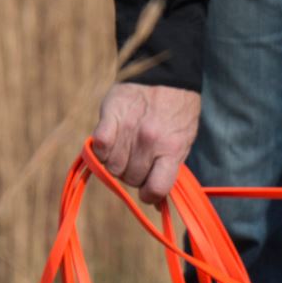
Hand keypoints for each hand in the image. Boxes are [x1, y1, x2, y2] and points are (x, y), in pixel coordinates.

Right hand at [91, 82, 200, 204]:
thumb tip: (158, 205)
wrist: (165, 77)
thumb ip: (170, 171)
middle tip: (137, 162)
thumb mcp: (182, 143)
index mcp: (171, 150)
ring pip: (111, 166)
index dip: (149, 195)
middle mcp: (150, 142)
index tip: (147, 189)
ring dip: (115, 164)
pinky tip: (109, 142)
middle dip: (132, 177)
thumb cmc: (177, 115)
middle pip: (129, 178)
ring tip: (124, 151)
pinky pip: (98, 145)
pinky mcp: (111, 116)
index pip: (155, 188)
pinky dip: (100, 149)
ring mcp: (129, 129)